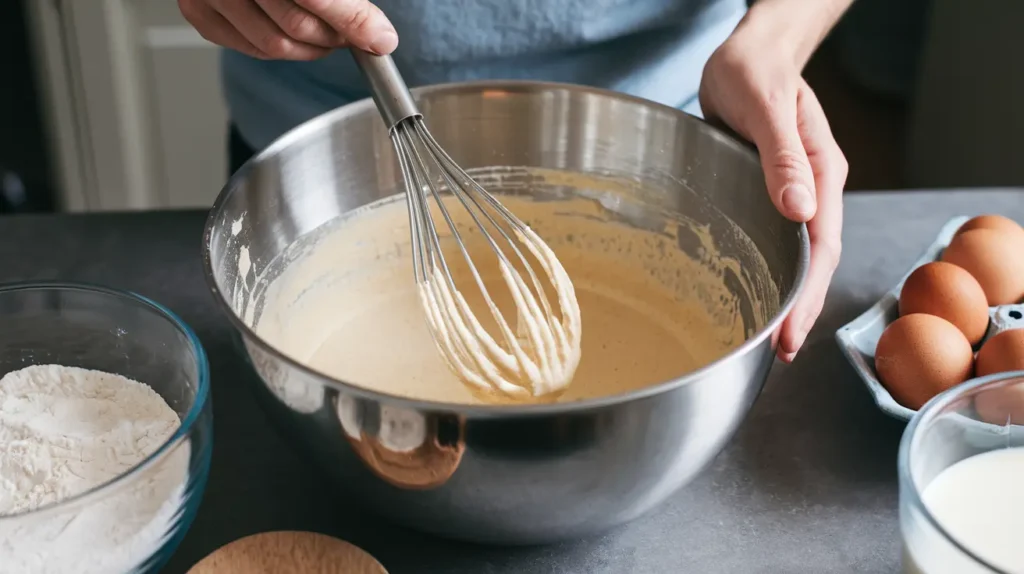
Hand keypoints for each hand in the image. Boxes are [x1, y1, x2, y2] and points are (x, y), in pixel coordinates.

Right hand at [178, 0, 397, 59]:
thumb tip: (378, 34)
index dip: (354, 23)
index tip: (379, 39)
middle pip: (298, 26)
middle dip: (334, 37)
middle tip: (352, 33)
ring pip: (274, 45)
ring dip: (310, 49)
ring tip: (326, 35)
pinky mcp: (198, 10)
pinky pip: (248, 48)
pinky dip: (277, 48)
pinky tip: (292, 34)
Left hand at [699, 23, 846, 362]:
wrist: (745, 55)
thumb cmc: (755, 73)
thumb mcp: (766, 108)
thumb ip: (783, 157)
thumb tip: (800, 210)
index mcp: (821, 173)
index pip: (820, 248)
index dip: (805, 295)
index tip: (791, 334)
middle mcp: (812, 190)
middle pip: (813, 261)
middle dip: (799, 308)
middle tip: (782, 353)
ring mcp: (792, 194)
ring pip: (795, 255)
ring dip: (787, 296)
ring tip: (774, 340)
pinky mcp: (767, 193)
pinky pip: (773, 240)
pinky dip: (768, 271)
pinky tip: (756, 294)